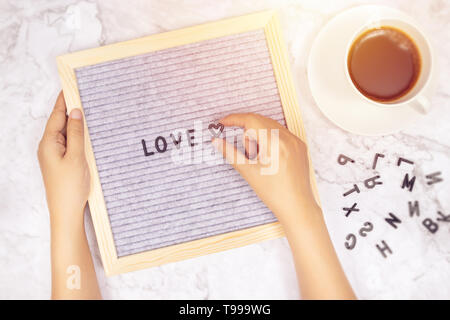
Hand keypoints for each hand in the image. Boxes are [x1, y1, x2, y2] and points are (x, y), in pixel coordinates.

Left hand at [38, 92, 89, 226]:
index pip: (56, 115)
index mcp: (48, 143)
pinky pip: (68, 143)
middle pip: (59, 122)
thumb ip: (75, 133)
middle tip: (82, 95)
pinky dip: (76, 135)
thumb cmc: (70, 187)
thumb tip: (75, 112)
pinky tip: (85, 133)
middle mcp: (48, 147)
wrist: (66, 211)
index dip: (64, 100)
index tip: (70, 86)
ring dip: (74, 123)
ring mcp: (54, 155)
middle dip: (69, 109)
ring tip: (86, 111)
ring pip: (64, 133)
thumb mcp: (76, 156)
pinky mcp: (61, 162)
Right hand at [212, 113, 317, 225]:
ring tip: (258, 160)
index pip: (250, 120)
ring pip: (270, 127)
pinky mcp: (300, 146)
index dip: (233, 119)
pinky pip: (281, 133)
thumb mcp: (248, 172)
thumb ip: (230, 153)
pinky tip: (269, 159)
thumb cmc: (273, 193)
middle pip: (259, 121)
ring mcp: (296, 141)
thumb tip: (216, 141)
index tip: (221, 123)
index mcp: (274, 142)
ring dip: (258, 137)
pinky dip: (270, 140)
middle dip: (246, 133)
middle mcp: (288, 137)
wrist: (297, 206)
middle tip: (244, 152)